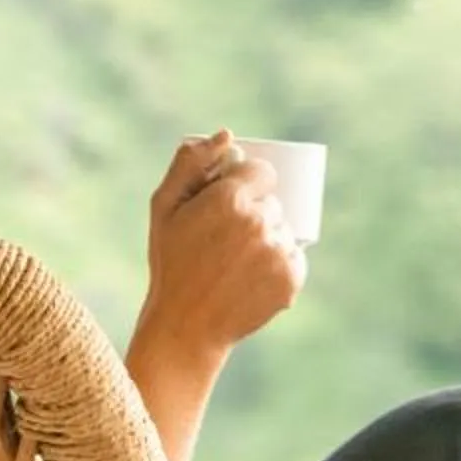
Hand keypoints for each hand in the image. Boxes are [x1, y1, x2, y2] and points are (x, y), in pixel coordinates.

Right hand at [138, 128, 306, 356]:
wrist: (185, 325)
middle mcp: (260, 221)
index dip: (247, 183)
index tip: (233, 199)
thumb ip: (190, 164)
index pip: (261, 171)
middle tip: (226, 240)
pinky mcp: (292, 280)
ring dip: (268, 238)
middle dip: (255, 212)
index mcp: (230, 198)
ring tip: (236, 263)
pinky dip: (279, 264)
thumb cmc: (170, 262)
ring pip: (283, 230)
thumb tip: (226, 135)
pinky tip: (252, 278)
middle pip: (272, 202)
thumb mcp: (165, 208)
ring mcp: (278, 252)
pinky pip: (294, 258)